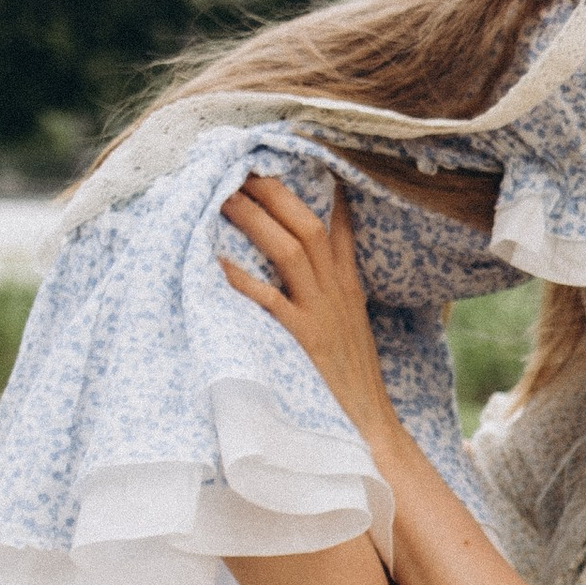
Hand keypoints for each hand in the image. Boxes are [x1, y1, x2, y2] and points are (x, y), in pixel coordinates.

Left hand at [219, 174, 398, 451]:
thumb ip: (335, 288)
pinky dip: (243, 279)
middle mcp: (335, 293)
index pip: (337, 226)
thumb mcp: (351, 325)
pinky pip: (270, 301)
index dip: (317, 189)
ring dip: (256, 219)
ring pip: (290, 250)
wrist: (369, 428)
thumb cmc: (350, 379)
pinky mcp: (304, 340)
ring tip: (225, 195)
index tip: (294, 156)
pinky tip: (216, 261)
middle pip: (306, 226)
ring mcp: (321, 314)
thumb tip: (318, 262)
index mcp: (347, 287)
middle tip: (241, 167)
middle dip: (273, 193)